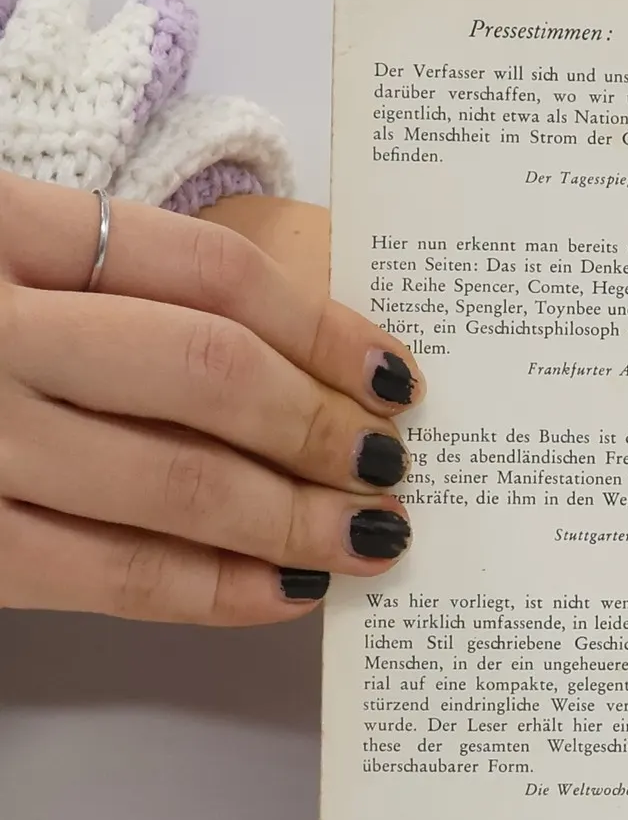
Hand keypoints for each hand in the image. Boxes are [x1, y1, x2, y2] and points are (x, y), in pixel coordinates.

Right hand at [0, 169, 421, 623]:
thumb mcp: (11, 252)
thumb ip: (127, 282)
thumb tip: (312, 353)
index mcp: (3, 226)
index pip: (211, 271)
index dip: (326, 328)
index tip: (395, 374)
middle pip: (204, 373)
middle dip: (320, 428)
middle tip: (392, 463)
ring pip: (166, 484)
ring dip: (291, 519)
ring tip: (372, 535)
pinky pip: (102, 575)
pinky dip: (209, 591)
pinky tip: (284, 594)